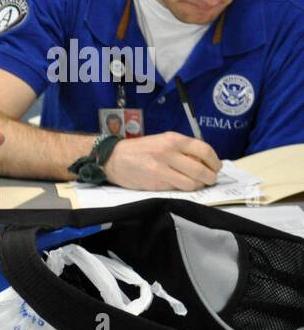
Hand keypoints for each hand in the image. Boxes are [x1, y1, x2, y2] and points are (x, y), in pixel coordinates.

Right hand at [103, 132, 220, 190]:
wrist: (113, 159)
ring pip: (192, 183)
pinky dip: (183, 189)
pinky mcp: (155, 183)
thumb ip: (183, 149)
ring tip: (195, 184)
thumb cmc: (141, 150)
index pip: (204, 150)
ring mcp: (161, 169)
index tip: (216, 167)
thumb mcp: (163, 141)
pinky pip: (178, 189)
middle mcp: (169, 153)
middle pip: (201, 170)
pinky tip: (179, 185)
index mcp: (173, 139)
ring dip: (198, 186)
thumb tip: (205, 162)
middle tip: (209, 179)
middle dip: (210, 178)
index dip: (215, 162)